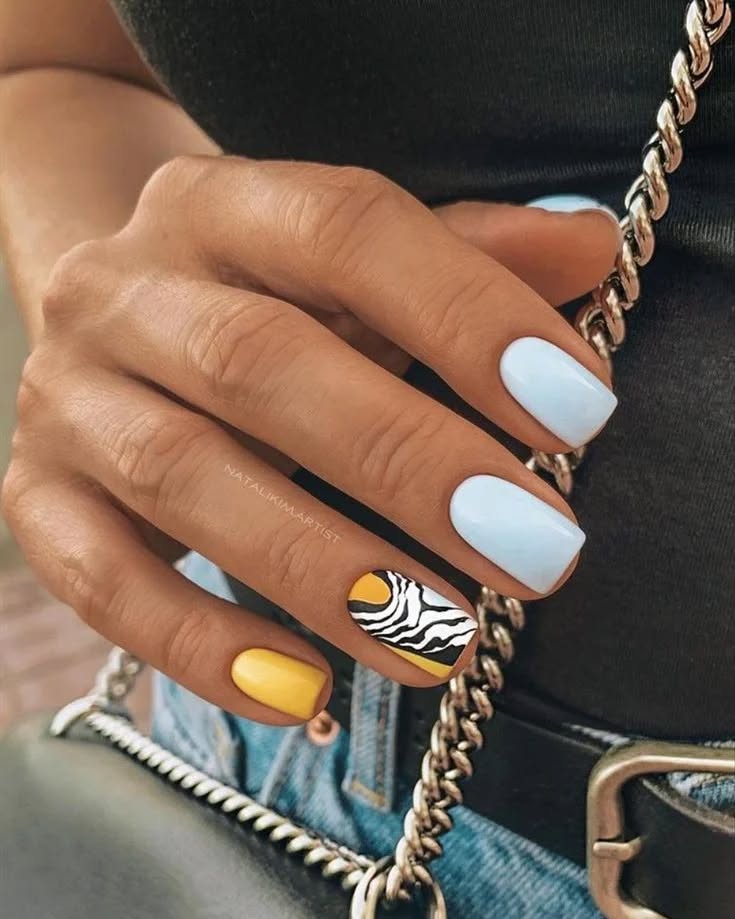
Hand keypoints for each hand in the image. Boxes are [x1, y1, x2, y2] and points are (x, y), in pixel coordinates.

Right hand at [2, 157, 618, 723]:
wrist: (110, 312)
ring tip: (442, 637)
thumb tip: (588, 248)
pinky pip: (99, 580)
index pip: (345, 231)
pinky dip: (201, 642)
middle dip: (408, 462)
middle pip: (261, 362)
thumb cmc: (258, 296)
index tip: (574, 408)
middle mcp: (126, 290)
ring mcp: (69, 398)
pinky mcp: (35, 497)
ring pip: (184, 478)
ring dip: (323, 568)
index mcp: (220, 205)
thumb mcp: (353, 266)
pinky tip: (304, 690)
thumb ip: (467, 256)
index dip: (463, 314)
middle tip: (533, 548)